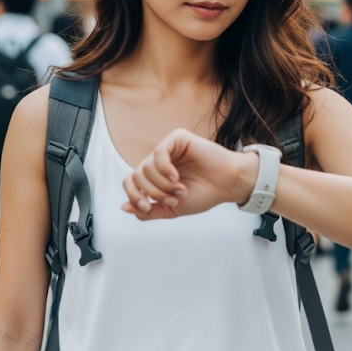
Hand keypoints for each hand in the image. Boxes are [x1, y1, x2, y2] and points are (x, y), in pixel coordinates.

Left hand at [122, 129, 258, 220]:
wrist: (227, 185)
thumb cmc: (204, 194)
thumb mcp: (172, 209)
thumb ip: (148, 211)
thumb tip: (124, 208)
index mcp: (155, 176)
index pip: (131, 182)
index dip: (134, 196)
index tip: (146, 207)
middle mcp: (159, 162)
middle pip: (137, 175)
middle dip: (153, 193)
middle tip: (173, 198)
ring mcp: (168, 149)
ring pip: (146, 166)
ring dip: (162, 184)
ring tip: (180, 189)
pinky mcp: (177, 139)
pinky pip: (158, 152)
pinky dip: (164, 169)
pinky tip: (176, 177)